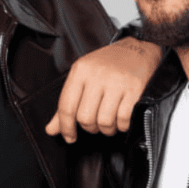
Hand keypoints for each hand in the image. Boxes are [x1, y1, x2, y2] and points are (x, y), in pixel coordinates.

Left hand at [46, 37, 161, 142]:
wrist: (137, 50)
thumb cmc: (107, 65)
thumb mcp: (83, 77)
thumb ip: (67, 104)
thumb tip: (51, 129)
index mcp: (80, 71)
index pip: (66, 106)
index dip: (66, 127)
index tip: (70, 137)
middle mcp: (97, 75)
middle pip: (85, 118)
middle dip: (90, 128)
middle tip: (95, 124)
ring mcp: (116, 82)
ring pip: (104, 121)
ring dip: (106, 129)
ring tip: (109, 123)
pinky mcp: (134, 89)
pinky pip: (123, 119)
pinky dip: (122, 126)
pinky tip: (121, 120)